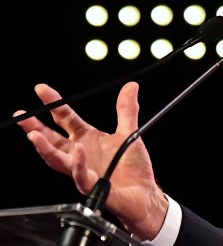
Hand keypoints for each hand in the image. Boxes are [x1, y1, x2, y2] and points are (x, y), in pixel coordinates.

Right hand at [14, 81, 167, 240]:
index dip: (54, 104)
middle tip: (21, 116)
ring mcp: (83, 170)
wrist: (144, 193)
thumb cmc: (133, 166)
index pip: (65, 118)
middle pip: (52, 139)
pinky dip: (78, 163)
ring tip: (34, 135)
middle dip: (34, 127)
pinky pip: (81, 175)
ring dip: (45, 148)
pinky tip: (77, 150)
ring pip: (58, 160)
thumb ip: (126, 110)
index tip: (41, 89)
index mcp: (86, 138)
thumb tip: (131, 85)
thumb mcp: (129, 132)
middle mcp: (79, 154)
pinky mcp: (92, 186)